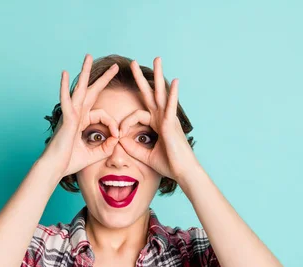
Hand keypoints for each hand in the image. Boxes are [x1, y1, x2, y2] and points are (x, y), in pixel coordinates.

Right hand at [41, 54, 120, 176]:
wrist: (54, 169)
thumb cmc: (68, 163)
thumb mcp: (93, 155)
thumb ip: (105, 148)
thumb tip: (116, 141)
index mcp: (81, 122)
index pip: (102, 115)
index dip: (112, 124)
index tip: (117, 136)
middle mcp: (76, 115)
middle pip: (91, 91)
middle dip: (103, 79)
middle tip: (114, 66)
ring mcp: (70, 115)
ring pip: (79, 89)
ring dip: (84, 72)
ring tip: (88, 56)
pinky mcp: (66, 120)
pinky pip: (66, 101)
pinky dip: (65, 87)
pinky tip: (65, 73)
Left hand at [118, 57, 198, 181]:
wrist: (183, 173)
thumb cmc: (169, 164)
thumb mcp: (145, 155)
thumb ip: (133, 147)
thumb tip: (120, 140)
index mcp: (157, 124)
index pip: (137, 114)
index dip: (125, 122)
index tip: (118, 134)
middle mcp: (162, 118)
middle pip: (150, 93)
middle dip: (142, 78)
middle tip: (133, 63)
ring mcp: (168, 119)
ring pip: (161, 93)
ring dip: (158, 76)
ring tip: (157, 59)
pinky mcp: (171, 124)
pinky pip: (171, 106)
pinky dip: (172, 94)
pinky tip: (175, 81)